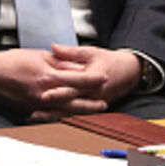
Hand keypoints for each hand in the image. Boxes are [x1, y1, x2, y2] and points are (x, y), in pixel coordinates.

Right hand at [0, 48, 107, 114]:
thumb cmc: (13, 61)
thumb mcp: (40, 56)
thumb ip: (60, 62)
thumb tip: (76, 68)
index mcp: (48, 77)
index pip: (77, 79)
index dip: (92, 80)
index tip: (105, 78)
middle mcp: (45, 94)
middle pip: (73, 101)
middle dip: (90, 103)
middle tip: (104, 104)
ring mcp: (37, 104)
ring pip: (63, 110)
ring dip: (79, 111)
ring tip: (92, 111)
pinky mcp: (30, 108)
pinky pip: (49, 114)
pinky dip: (61, 115)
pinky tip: (70, 116)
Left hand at [25, 45, 141, 121]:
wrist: (129, 72)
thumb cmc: (110, 61)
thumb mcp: (92, 52)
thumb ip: (71, 52)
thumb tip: (53, 47)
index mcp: (93, 78)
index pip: (74, 86)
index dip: (59, 91)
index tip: (44, 94)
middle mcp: (93, 94)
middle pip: (71, 103)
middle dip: (52, 107)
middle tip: (35, 111)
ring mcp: (93, 103)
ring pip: (70, 112)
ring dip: (52, 115)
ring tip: (34, 116)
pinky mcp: (92, 108)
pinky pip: (74, 114)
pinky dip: (60, 116)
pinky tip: (46, 118)